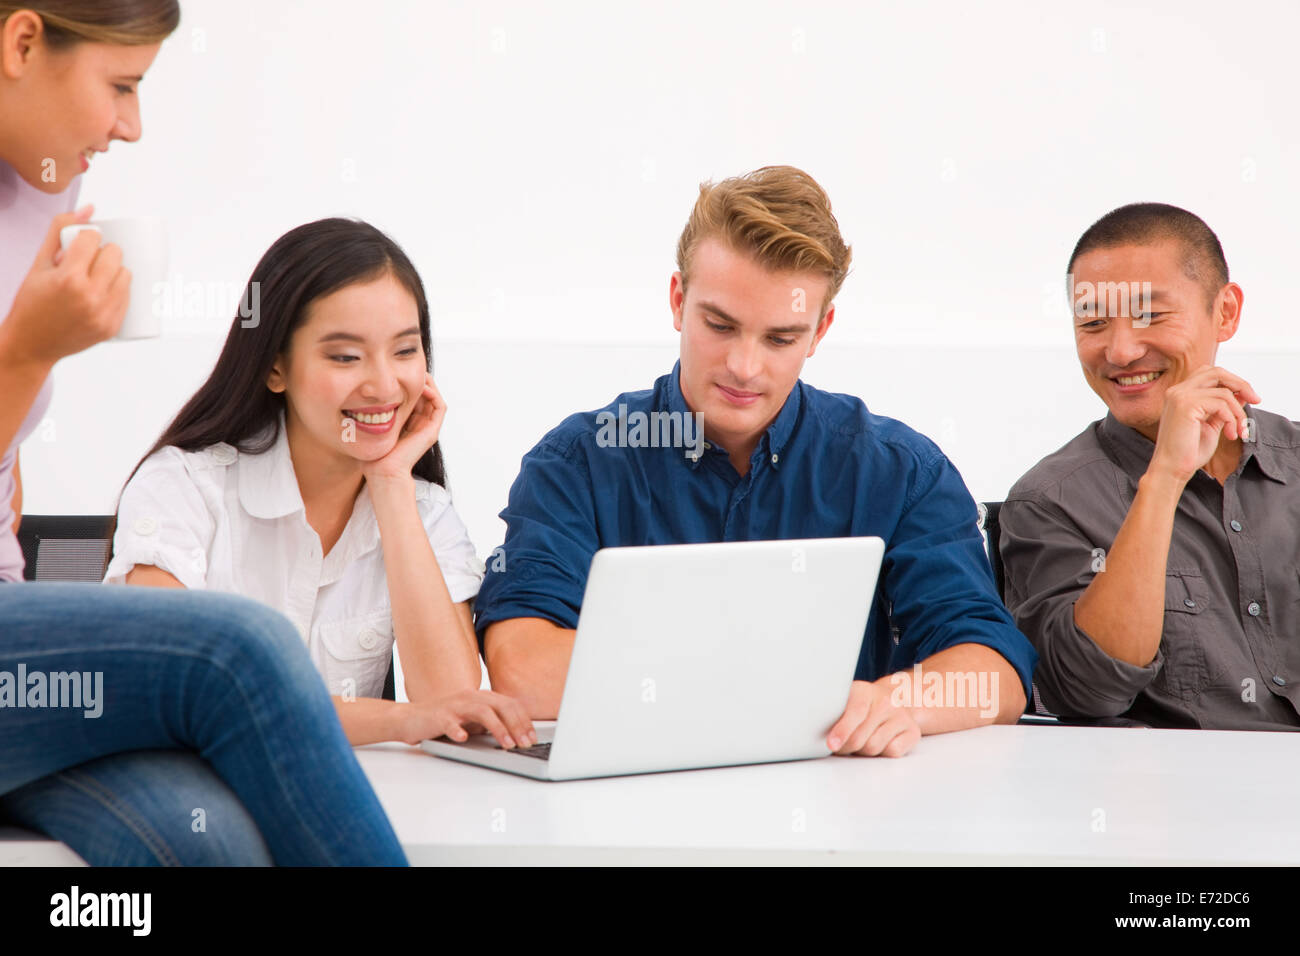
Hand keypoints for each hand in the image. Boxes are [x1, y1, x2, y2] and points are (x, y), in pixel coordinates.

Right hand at [0, 205, 130, 366]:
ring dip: (115, 270)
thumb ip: (60, 232)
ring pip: (126, 275)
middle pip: (115, 255)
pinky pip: (127, 297)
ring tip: (97, 275)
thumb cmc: (32, 302)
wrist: (32, 344)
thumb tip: (90, 208)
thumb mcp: (39, 264)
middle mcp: (89, 296)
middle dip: (105, 251)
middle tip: (90, 260)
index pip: (93, 239)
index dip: (88, 237)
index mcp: (68, 278)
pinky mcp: (111, 327)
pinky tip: (102, 291)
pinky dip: (118, 290)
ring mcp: (103, 314)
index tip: (81, 243)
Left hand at [360, 374, 445, 481]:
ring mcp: (428, 428)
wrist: (382, 472)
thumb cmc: (373, 456)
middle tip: (406, 366)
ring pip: (434, 398)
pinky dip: (433, 393)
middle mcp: (420, 425)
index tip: (395, 372)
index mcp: (407, 424)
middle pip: (425, 395)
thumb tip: (352, 399)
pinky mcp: (432, 431)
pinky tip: (420, 385)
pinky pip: (440, 406)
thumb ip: (368, 415)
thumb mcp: (369, 428)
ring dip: (427, 383)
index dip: (406, 382)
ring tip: (416, 372)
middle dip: (417, 379)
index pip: (413, 397)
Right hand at [404, 689, 535, 748]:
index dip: (524, 720)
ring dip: (498, 728)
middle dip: (517, 725)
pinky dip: (458, 731)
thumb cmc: (445, 720)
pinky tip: (464, 739)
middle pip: (501, 706)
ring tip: (508, 745)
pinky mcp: (439, 717)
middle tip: (525, 744)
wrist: (411, 719)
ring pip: (482, 712)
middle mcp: (470, 697)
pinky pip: (450, 723)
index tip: (533, 738)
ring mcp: (455, 706)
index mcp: (481, 697)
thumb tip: (517, 735)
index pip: (510, 704)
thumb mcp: (473, 720)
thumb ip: (491, 723)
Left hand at [826, 679, 921, 756]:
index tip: (831, 744)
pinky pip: (893, 752)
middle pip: (861, 738)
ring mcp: (901, 716)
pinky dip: (883, 753)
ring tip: (862, 740)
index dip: (842, 731)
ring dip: (864, 751)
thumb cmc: (862, 707)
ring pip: (874, 747)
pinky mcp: (913, 731)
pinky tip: (881, 741)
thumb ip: (833, 715)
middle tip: (842, 746)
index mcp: (864, 691)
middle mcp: (886, 701)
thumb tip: (816, 737)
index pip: (854, 713)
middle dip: (847, 747)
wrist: (895, 700)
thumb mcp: (846, 703)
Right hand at [1148, 366, 1260, 483]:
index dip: (1232, 382)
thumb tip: (1243, 393)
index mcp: (1180, 394)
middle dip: (1241, 385)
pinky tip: (1231, 435)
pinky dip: (1232, 419)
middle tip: (1256, 401)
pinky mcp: (1186, 406)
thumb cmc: (1188, 451)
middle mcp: (1177, 391)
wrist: (1172, 469)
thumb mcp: (1211, 424)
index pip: (1210, 374)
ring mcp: (1180, 397)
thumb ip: (1223, 408)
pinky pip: (1221, 404)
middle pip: (1217, 372)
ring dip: (1239, 412)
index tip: (1249, 398)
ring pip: (1224, 391)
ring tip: (1239, 431)